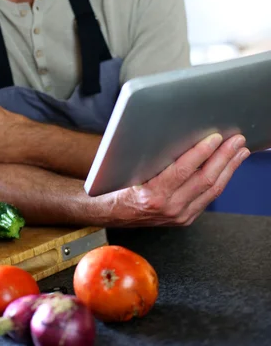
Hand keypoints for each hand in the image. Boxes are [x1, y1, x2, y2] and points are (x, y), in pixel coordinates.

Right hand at [97, 133, 249, 226]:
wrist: (112, 214)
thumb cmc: (117, 186)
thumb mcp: (128, 169)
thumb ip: (149, 156)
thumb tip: (172, 133)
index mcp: (153, 195)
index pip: (183, 170)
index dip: (201, 152)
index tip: (215, 137)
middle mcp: (169, 208)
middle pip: (204, 180)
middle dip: (224, 157)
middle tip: (236, 140)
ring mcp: (179, 215)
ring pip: (212, 190)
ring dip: (229, 168)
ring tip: (240, 152)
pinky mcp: (185, 218)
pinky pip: (208, 197)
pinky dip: (221, 180)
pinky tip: (227, 168)